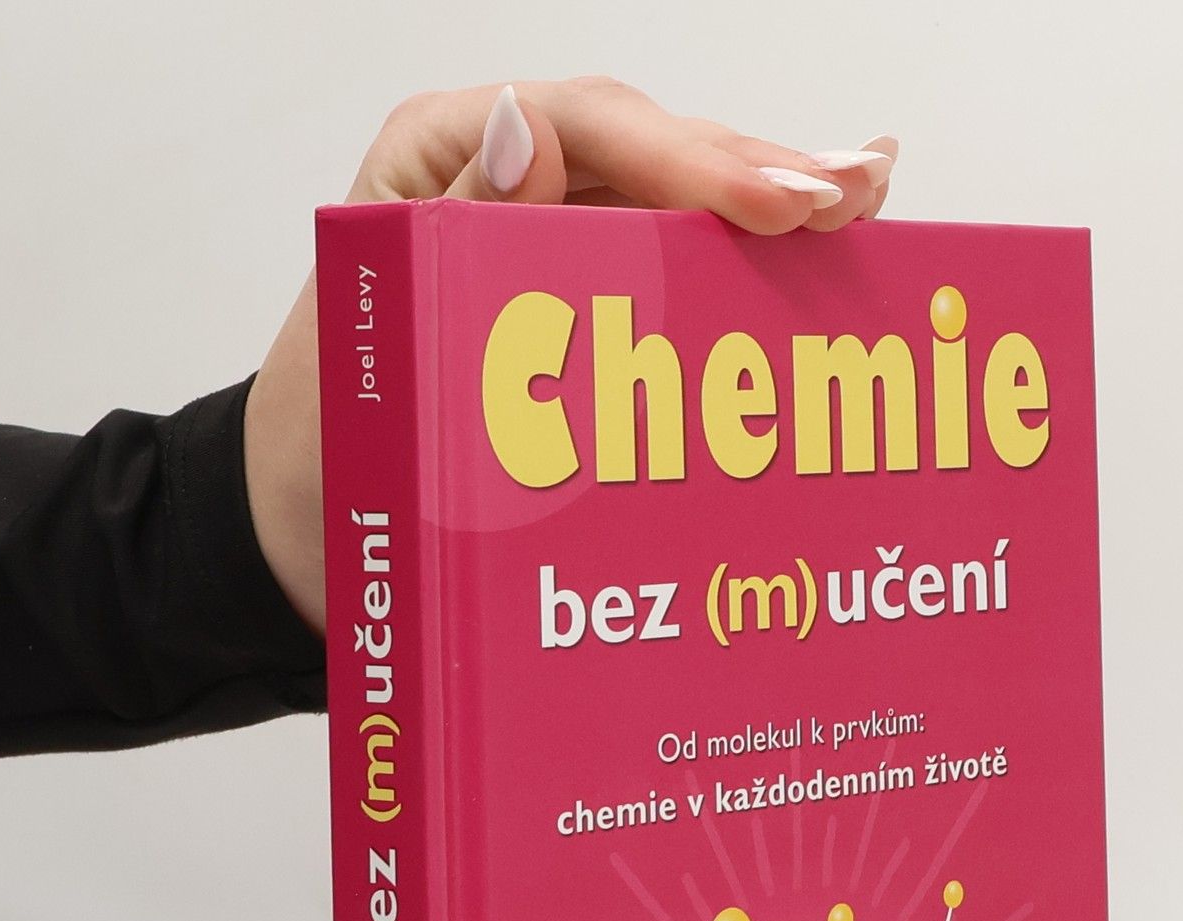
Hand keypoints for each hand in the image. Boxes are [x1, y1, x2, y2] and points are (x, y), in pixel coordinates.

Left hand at [245, 80, 897, 630]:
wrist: (316, 529)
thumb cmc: (333, 446)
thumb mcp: (375, 350)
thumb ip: (451, 236)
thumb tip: (529, 128)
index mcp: (440, 161)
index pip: (588, 131)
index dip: (694, 164)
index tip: (776, 208)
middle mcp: (504, 183)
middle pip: (652, 154)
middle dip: (758, 173)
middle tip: (856, 195)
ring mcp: (552, 238)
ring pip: (677, 204)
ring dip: (775, 205)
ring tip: (866, 200)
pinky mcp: (584, 298)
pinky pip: (673, 266)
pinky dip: (748, 264)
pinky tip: (825, 245)